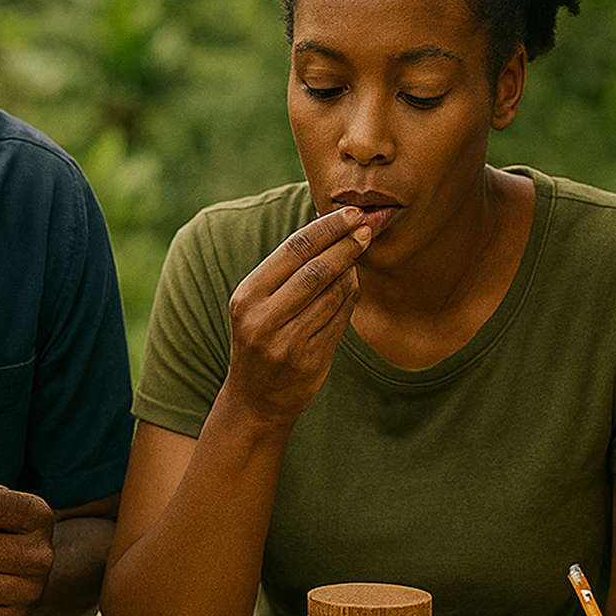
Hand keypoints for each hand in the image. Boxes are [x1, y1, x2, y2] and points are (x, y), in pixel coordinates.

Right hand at [221, 206, 370, 427]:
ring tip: (357, 254)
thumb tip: (331, 232)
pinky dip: (350, 297)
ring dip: (351, 271)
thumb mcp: (256, 305)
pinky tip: (352, 285)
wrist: (254, 401)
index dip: (327, 229)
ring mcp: (288, 342)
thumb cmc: (259, 341)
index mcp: (247, 296)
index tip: (351, 214)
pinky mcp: (311, 360)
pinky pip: (341, 319)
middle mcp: (264, 319)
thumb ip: (286, 273)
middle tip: (367, 228)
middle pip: (317, 270)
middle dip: (346, 245)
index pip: (293, 250)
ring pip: (334, 294)